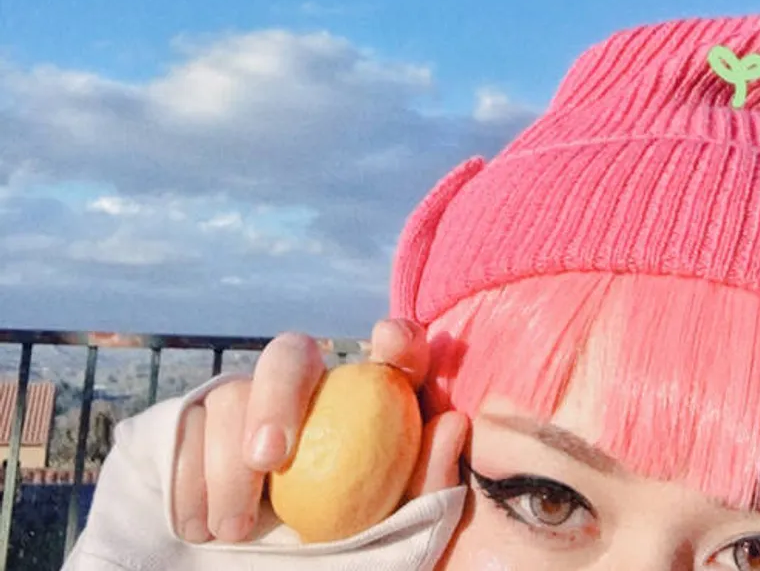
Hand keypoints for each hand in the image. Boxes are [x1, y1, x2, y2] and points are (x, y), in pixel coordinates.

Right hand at [172, 321, 468, 543]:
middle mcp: (307, 393)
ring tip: (233, 531)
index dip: (397, 338)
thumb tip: (450, 422)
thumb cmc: (352, 555)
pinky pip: (183, 431)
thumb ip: (426, 480)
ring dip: (227, 465)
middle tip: (269, 458)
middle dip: (278, 392)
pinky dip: (188, 481)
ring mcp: (245, 406)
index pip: (392, 352)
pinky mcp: (194, 429)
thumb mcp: (399, 529)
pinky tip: (199, 526)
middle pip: (290, 354)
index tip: (390, 343)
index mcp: (368, 404)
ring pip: (229, 394)